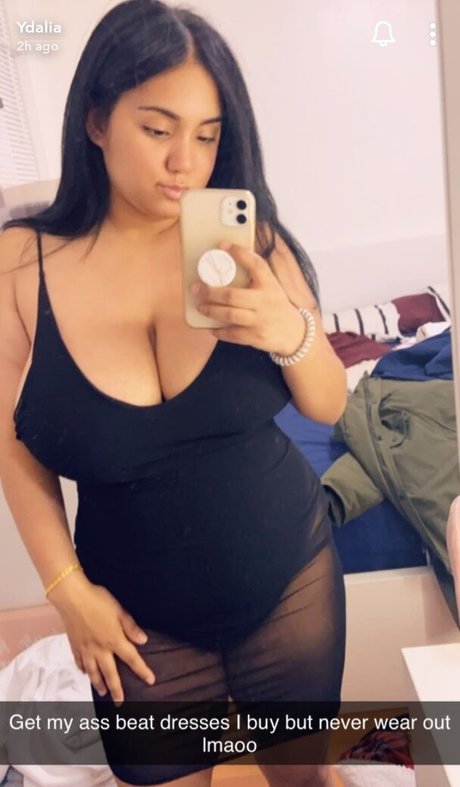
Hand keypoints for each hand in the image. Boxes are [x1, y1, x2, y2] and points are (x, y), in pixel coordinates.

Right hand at [50, 573, 154, 704]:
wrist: (72, 597)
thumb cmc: (98, 600)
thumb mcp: (119, 610)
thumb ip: (131, 627)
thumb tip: (144, 641)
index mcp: (114, 640)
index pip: (132, 659)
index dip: (142, 671)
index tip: (150, 681)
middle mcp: (100, 649)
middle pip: (110, 674)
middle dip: (117, 689)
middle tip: (120, 703)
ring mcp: (86, 649)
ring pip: (93, 672)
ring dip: (99, 684)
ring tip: (103, 693)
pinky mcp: (74, 646)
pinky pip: (80, 663)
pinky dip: (84, 670)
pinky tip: (86, 673)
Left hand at [190, 242, 307, 355]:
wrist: (295, 333)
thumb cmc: (276, 306)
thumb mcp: (271, 288)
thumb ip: (255, 278)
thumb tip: (226, 263)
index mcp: (270, 285)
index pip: (256, 265)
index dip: (240, 253)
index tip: (223, 245)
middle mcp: (265, 302)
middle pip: (232, 295)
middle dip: (210, 291)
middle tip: (196, 288)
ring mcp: (260, 321)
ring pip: (229, 315)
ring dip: (211, 310)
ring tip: (200, 306)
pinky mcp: (255, 337)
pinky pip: (232, 334)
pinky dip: (219, 331)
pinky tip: (211, 328)